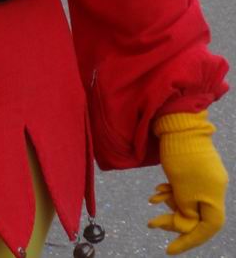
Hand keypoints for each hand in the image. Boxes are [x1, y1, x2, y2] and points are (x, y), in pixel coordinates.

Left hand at [148, 111, 227, 254]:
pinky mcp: (193, 167)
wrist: (178, 122)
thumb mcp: (182, 190)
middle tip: (152, 223)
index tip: (169, 249)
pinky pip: (183, 187)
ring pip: (187, 200)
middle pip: (196, 215)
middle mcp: (213, 188)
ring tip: (153, 200)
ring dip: (169, 203)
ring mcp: (203, 176)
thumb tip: (185, 223)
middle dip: (174, 220)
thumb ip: (185, 211)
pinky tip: (156, 191)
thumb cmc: (181, 157)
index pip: (207, 228)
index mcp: (215, 196)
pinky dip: (169, 191)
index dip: (189, 241)